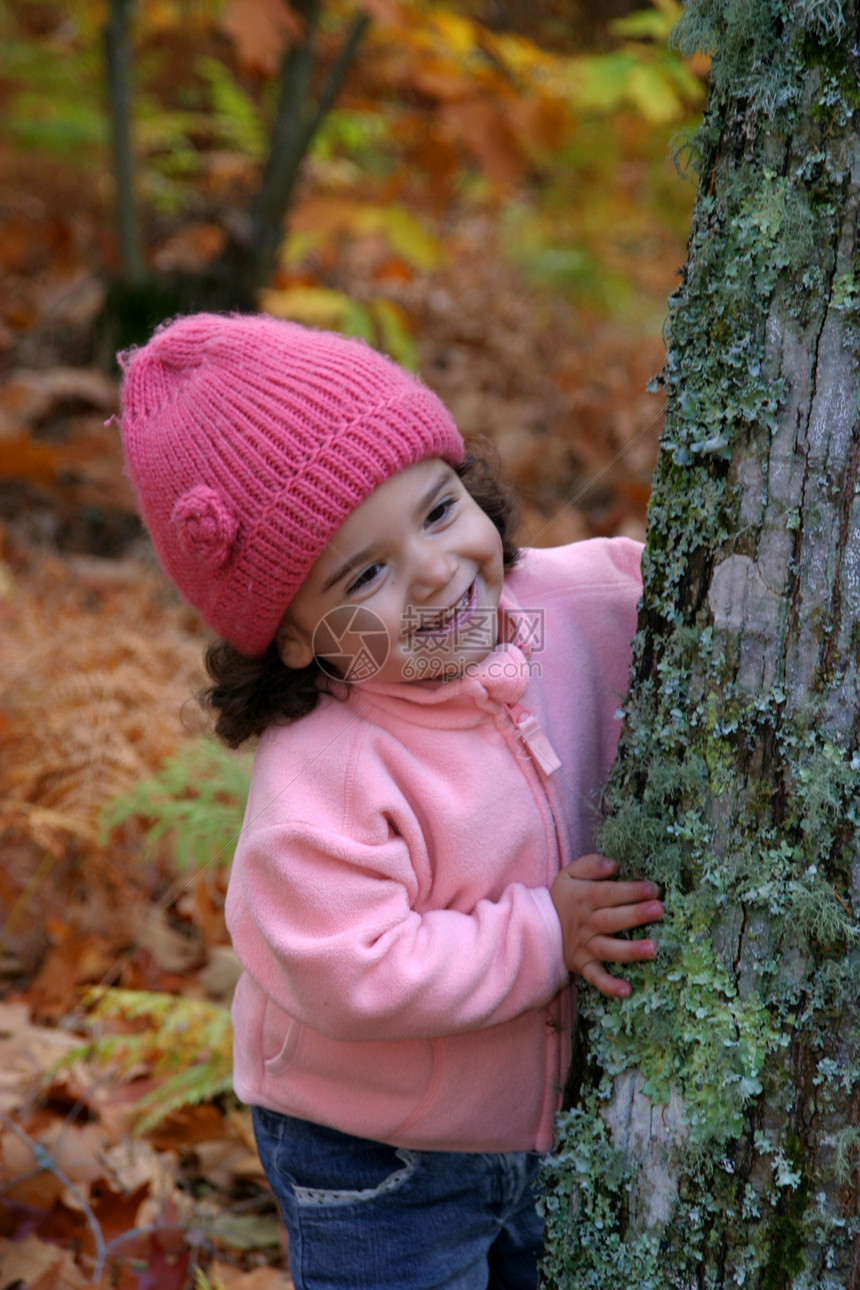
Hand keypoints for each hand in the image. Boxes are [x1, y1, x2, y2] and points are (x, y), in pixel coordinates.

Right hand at [550, 853, 662, 998]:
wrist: (536, 926)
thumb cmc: (562, 899)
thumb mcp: (569, 874)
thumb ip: (591, 865)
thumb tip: (614, 864)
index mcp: (584, 898)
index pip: (608, 893)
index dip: (630, 890)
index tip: (653, 888)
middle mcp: (586, 923)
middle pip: (612, 919)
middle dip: (635, 914)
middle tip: (658, 910)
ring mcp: (584, 946)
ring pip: (608, 949)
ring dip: (629, 950)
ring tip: (652, 948)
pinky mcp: (582, 965)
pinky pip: (595, 977)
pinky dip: (609, 985)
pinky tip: (626, 990)